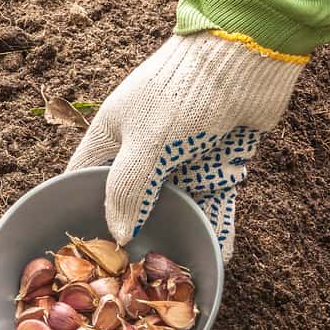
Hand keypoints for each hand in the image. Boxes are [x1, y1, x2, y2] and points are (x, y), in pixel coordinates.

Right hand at [66, 32, 304, 261]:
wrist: (249, 56)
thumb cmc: (185, 93)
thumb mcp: (146, 144)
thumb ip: (128, 190)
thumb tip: (118, 237)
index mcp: (113, 135)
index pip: (84, 177)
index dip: (79, 209)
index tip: (83, 248)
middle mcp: (144, 147)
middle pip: (134, 199)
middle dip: (137, 233)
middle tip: (137, 274)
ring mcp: (181, 155)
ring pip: (177, 205)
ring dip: (182, 233)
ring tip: (182, 270)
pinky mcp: (217, 161)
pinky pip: (213, 201)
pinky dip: (216, 224)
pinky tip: (220, 253)